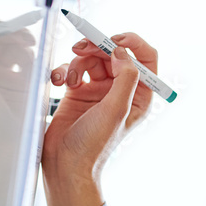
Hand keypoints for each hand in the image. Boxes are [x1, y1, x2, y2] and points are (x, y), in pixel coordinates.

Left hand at [0, 9, 35, 205]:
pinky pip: (29, 63)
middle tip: (28, 40)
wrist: (8, 156)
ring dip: (24, 52)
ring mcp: (0, 76)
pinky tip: (34, 79)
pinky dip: (34, 65)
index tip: (3, 26)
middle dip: (12, 34)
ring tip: (29, 68)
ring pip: (14, 47)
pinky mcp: (19, 85)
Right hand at [42, 32, 156, 184]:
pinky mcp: (78, 92)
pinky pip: (73, 68)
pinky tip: (59, 82)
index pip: (145, 58)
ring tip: (70, 78)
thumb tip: (122, 52)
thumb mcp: (117, 109)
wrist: (65, 164)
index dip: (132, 43)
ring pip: (92, 58)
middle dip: (98, 47)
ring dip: (79, 61)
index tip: (114, 40)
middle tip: (82, 47)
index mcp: (140, 95)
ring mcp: (99, 90)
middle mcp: (121, 91)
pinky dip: (65, 70)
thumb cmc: (94, 145)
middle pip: (115, 53)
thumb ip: (125, 78)